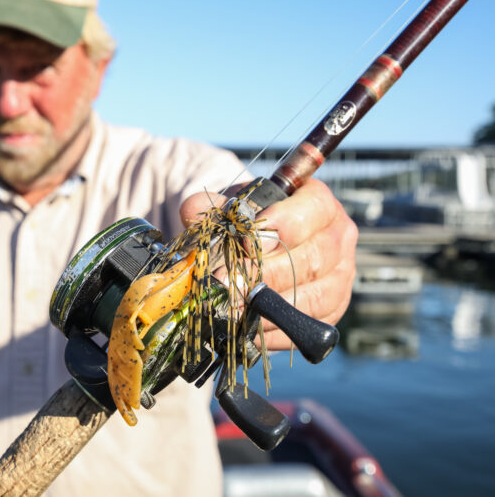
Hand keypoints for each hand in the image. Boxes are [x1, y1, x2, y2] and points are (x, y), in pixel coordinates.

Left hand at [179, 178, 357, 350]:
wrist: (260, 246)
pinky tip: (247, 328)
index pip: (314, 209)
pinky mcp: (333, 309)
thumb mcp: (233, 206)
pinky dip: (276, 330)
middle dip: (265, 274)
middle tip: (229, 283)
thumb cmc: (250, 221)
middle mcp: (339, 237)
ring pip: (313, 295)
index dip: (280, 226)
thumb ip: (214, 206)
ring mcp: (340, 276)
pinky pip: (308, 324)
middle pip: (311, 258)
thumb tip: (192, 211)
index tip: (245, 242)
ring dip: (269, 306)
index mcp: (320, 202)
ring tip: (233, 308)